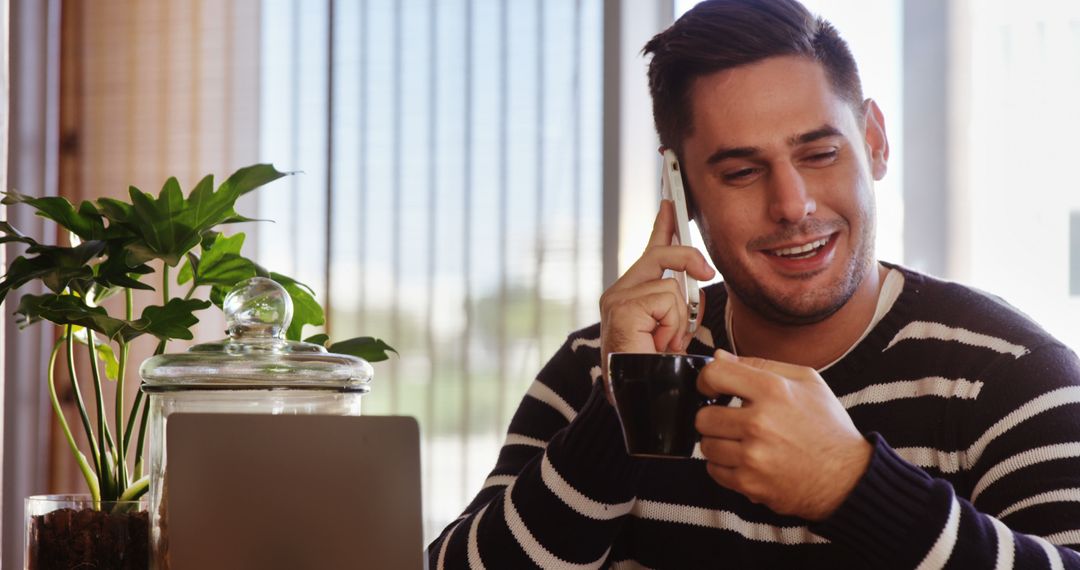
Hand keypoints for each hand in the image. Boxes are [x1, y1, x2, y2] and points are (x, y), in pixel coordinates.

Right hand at [599, 201, 714, 399]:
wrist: (642, 405)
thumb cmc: (658, 374)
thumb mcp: (676, 331)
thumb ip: (680, 303)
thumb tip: (699, 275)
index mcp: (631, 296)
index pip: (651, 252)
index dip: (663, 226)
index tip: (671, 200)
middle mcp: (618, 294)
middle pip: (660, 254)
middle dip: (687, 259)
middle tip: (706, 273)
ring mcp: (616, 300)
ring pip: (670, 285)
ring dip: (679, 320)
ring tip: (663, 345)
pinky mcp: (620, 308)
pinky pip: (666, 300)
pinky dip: (671, 325)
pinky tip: (657, 344)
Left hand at [695, 350, 871, 520]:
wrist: (848, 478)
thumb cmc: (828, 427)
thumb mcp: (806, 381)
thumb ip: (760, 364)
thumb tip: (718, 357)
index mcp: (773, 391)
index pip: (714, 375)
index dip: (706, 380)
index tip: (712, 389)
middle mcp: (759, 423)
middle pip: (703, 416)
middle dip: (713, 417)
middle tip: (731, 421)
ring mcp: (752, 456)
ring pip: (705, 445)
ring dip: (719, 443)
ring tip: (741, 442)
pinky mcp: (749, 484)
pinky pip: (714, 470)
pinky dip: (725, 466)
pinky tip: (745, 461)